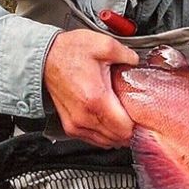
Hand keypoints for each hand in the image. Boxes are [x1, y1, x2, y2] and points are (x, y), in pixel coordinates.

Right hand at [42, 29, 138, 147]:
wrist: (45, 58)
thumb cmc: (69, 52)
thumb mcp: (103, 45)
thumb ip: (126, 54)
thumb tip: (137, 62)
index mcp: (96, 99)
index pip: (125, 129)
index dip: (138, 125)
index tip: (143, 115)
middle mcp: (85, 116)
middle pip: (117, 139)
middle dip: (130, 130)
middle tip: (135, 115)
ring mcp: (76, 124)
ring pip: (106, 143)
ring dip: (117, 134)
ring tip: (123, 118)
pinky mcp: (70, 126)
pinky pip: (93, 140)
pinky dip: (104, 134)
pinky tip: (109, 121)